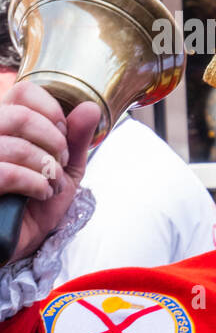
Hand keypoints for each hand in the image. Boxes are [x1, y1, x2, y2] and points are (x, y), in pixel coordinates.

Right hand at [0, 81, 98, 260]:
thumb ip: (76, 139)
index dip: (52, 110)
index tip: (64, 134)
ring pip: (14, 145)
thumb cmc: (36, 204)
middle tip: (59, 163)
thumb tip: (90, 107)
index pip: (23, 91)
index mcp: (3, 124)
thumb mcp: (64, 170)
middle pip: (19, 115)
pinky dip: (35, 183)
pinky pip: (6, 172)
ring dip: (46, 167)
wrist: (17, 242)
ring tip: (51, 183)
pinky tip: (40, 193)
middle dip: (53, 141)